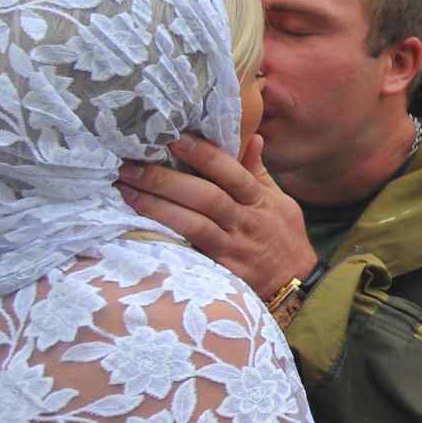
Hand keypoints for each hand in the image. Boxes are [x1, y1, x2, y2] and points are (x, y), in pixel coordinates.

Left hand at [116, 133, 318, 298]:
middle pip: (206, 197)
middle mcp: (246, 222)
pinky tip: (137, 225)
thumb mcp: (279, 202)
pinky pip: (190, 251)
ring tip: (126, 189)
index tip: (177, 137)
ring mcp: (233, 248)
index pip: (232, 173)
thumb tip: (253, 136)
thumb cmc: (283, 239)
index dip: (205, 155)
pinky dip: (165, 237)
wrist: (295, 286)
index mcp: (260, 201)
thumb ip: (259, 172)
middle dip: (167, 179)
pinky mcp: (221, 271)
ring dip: (157, 206)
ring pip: (193, 224)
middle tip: (132, 165)